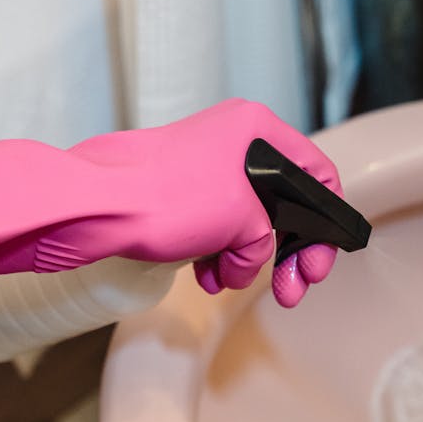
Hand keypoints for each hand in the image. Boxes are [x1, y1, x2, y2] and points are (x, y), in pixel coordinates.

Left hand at [60, 99, 342, 306]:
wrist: (95, 207)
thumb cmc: (164, 197)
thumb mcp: (242, 222)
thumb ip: (266, 240)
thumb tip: (252, 259)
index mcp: (257, 131)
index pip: (317, 173)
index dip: (327, 222)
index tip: (319, 262)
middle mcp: (233, 143)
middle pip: (283, 206)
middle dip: (286, 254)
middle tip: (293, 289)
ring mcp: (205, 168)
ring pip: (246, 224)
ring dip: (243, 261)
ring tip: (226, 281)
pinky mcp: (180, 194)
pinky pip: (215, 230)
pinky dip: (216, 257)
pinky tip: (205, 277)